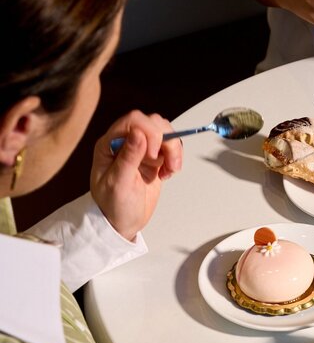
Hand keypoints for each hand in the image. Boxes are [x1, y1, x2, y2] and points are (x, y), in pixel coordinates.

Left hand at [90, 110, 182, 240]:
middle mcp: (126, 143)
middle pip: (152, 123)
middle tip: (163, 161)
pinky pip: (171, 147)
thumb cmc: (113, 205)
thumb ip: (128, 157)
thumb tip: (138, 134)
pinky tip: (168, 173)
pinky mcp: (154, 159)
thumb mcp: (117, 184)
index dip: (148, 132)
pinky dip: (175, 157)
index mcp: (109, 145)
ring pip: (164, 133)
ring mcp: (141, 150)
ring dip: (173, 149)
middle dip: (164, 140)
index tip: (153, 153)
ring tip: (170, 169)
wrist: (123, 222)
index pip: (133, 121)